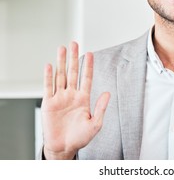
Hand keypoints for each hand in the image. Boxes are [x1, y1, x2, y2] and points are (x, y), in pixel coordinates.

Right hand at [41, 42, 109, 159]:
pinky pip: (48, 87)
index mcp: (83, 98)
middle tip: (74, 44)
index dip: (88, 66)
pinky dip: (48, 76)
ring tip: (62, 49)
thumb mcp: (95, 124)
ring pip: (61, 76)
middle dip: (74, 57)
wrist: (63, 148)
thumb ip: (101, 108)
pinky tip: (50, 65)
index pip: (87, 78)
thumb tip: (107, 93)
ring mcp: (60, 98)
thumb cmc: (80, 138)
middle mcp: (71, 95)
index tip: (90, 53)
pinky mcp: (49, 103)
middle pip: (73, 72)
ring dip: (61, 62)